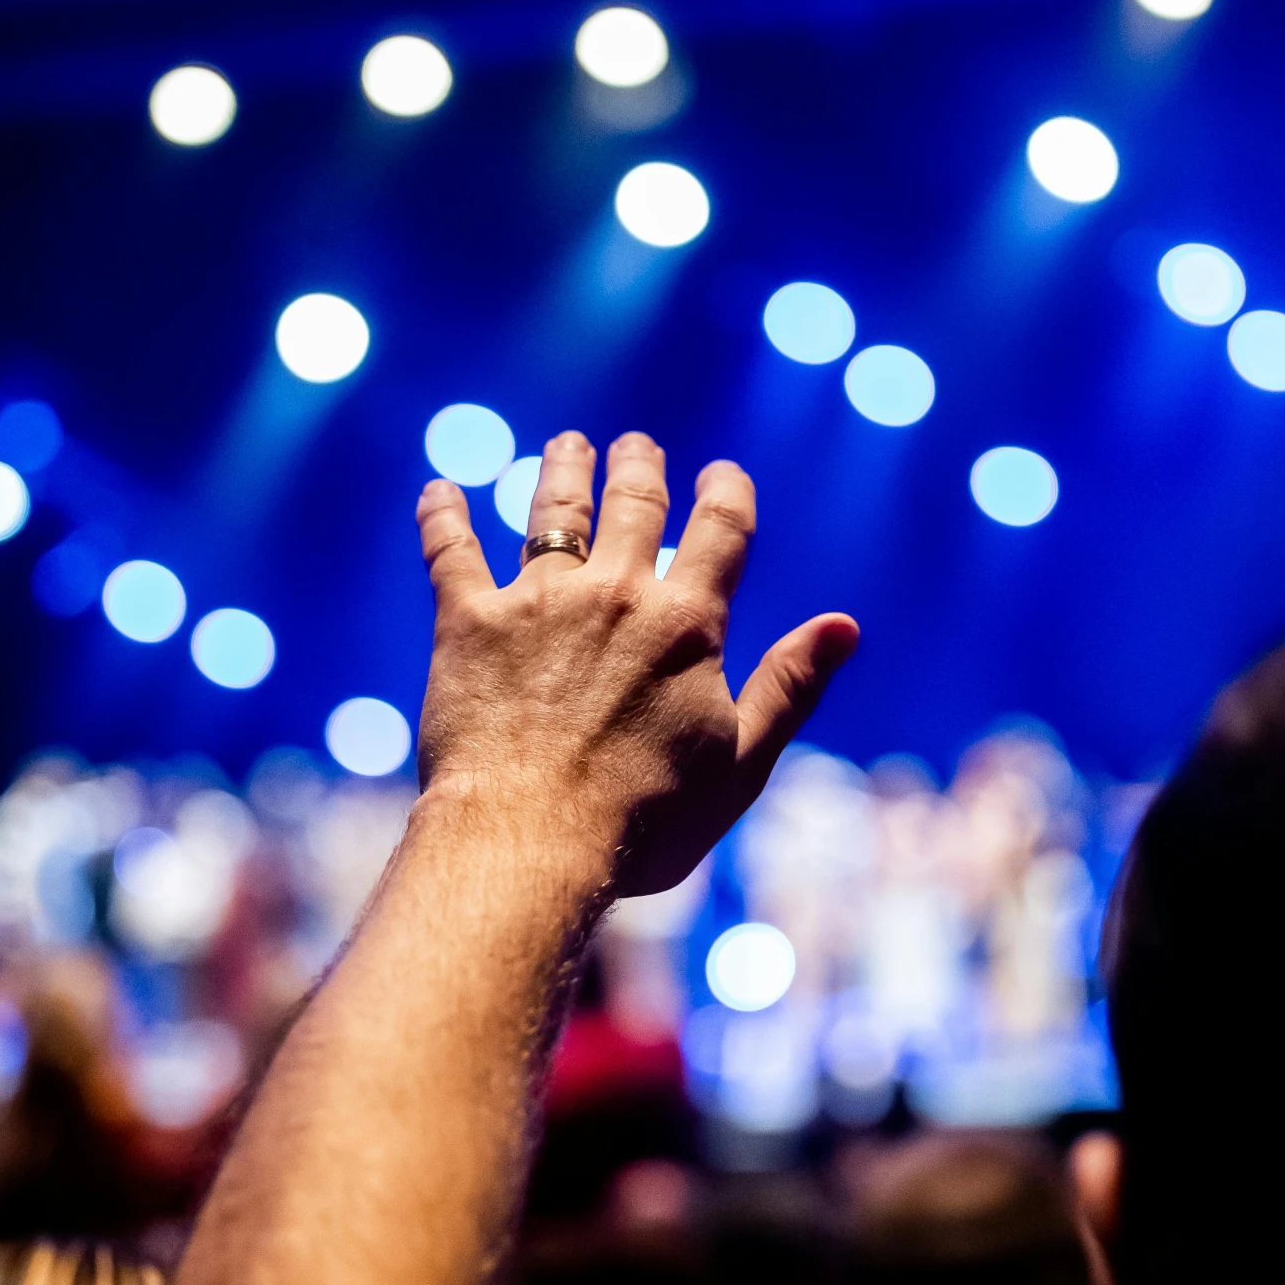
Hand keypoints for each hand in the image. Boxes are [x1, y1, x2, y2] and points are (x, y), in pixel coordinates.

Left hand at [415, 430, 857, 894]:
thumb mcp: (740, 762)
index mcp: (686, 624)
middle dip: (640, 469)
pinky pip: (452, 551)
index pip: (719, 533)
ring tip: (567, 446)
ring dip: (563, 472)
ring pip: (553, 514)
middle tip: (637, 446)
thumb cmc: (644, 818)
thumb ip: (790, 687)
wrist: (530, 838)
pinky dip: (445, 515)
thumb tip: (845, 625)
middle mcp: (614, 595)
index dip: (727, 494)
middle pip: (634, 507)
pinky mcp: (467, 623)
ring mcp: (537, 602)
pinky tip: (439, 489)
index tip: (724, 474)